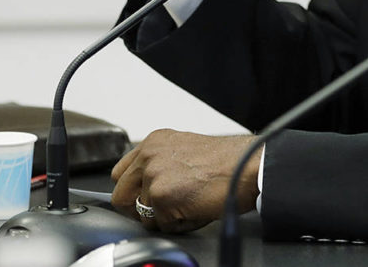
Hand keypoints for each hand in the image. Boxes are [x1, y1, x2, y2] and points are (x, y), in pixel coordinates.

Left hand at [110, 129, 261, 233]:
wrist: (246, 166)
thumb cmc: (226, 162)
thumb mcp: (184, 151)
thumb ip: (159, 163)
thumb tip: (145, 187)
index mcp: (153, 142)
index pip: (120, 174)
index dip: (132, 191)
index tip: (144, 199)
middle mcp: (148, 155)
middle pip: (121, 196)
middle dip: (140, 209)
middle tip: (164, 210)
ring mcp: (152, 175)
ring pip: (142, 215)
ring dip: (163, 217)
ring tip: (188, 203)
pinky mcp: (159, 196)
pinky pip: (160, 225)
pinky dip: (177, 224)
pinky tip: (195, 208)